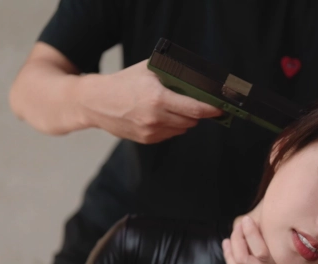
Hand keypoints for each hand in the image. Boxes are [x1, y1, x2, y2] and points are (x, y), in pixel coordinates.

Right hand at [78, 60, 223, 143]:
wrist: (95, 102)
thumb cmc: (123, 82)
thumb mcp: (148, 69)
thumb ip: (171, 72)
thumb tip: (196, 76)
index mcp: (158, 98)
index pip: (195, 108)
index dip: (212, 110)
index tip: (221, 108)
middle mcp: (156, 117)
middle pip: (191, 121)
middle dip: (198, 114)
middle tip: (200, 105)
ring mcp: (151, 131)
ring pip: (182, 129)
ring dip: (186, 120)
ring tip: (177, 108)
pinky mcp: (146, 139)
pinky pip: (170, 135)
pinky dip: (172, 127)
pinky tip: (163, 116)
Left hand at [215, 216, 317, 263]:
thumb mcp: (315, 259)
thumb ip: (300, 245)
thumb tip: (288, 224)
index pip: (259, 251)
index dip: (250, 234)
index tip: (247, 220)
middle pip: (244, 262)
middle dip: (236, 242)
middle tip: (236, 228)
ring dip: (229, 259)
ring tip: (226, 243)